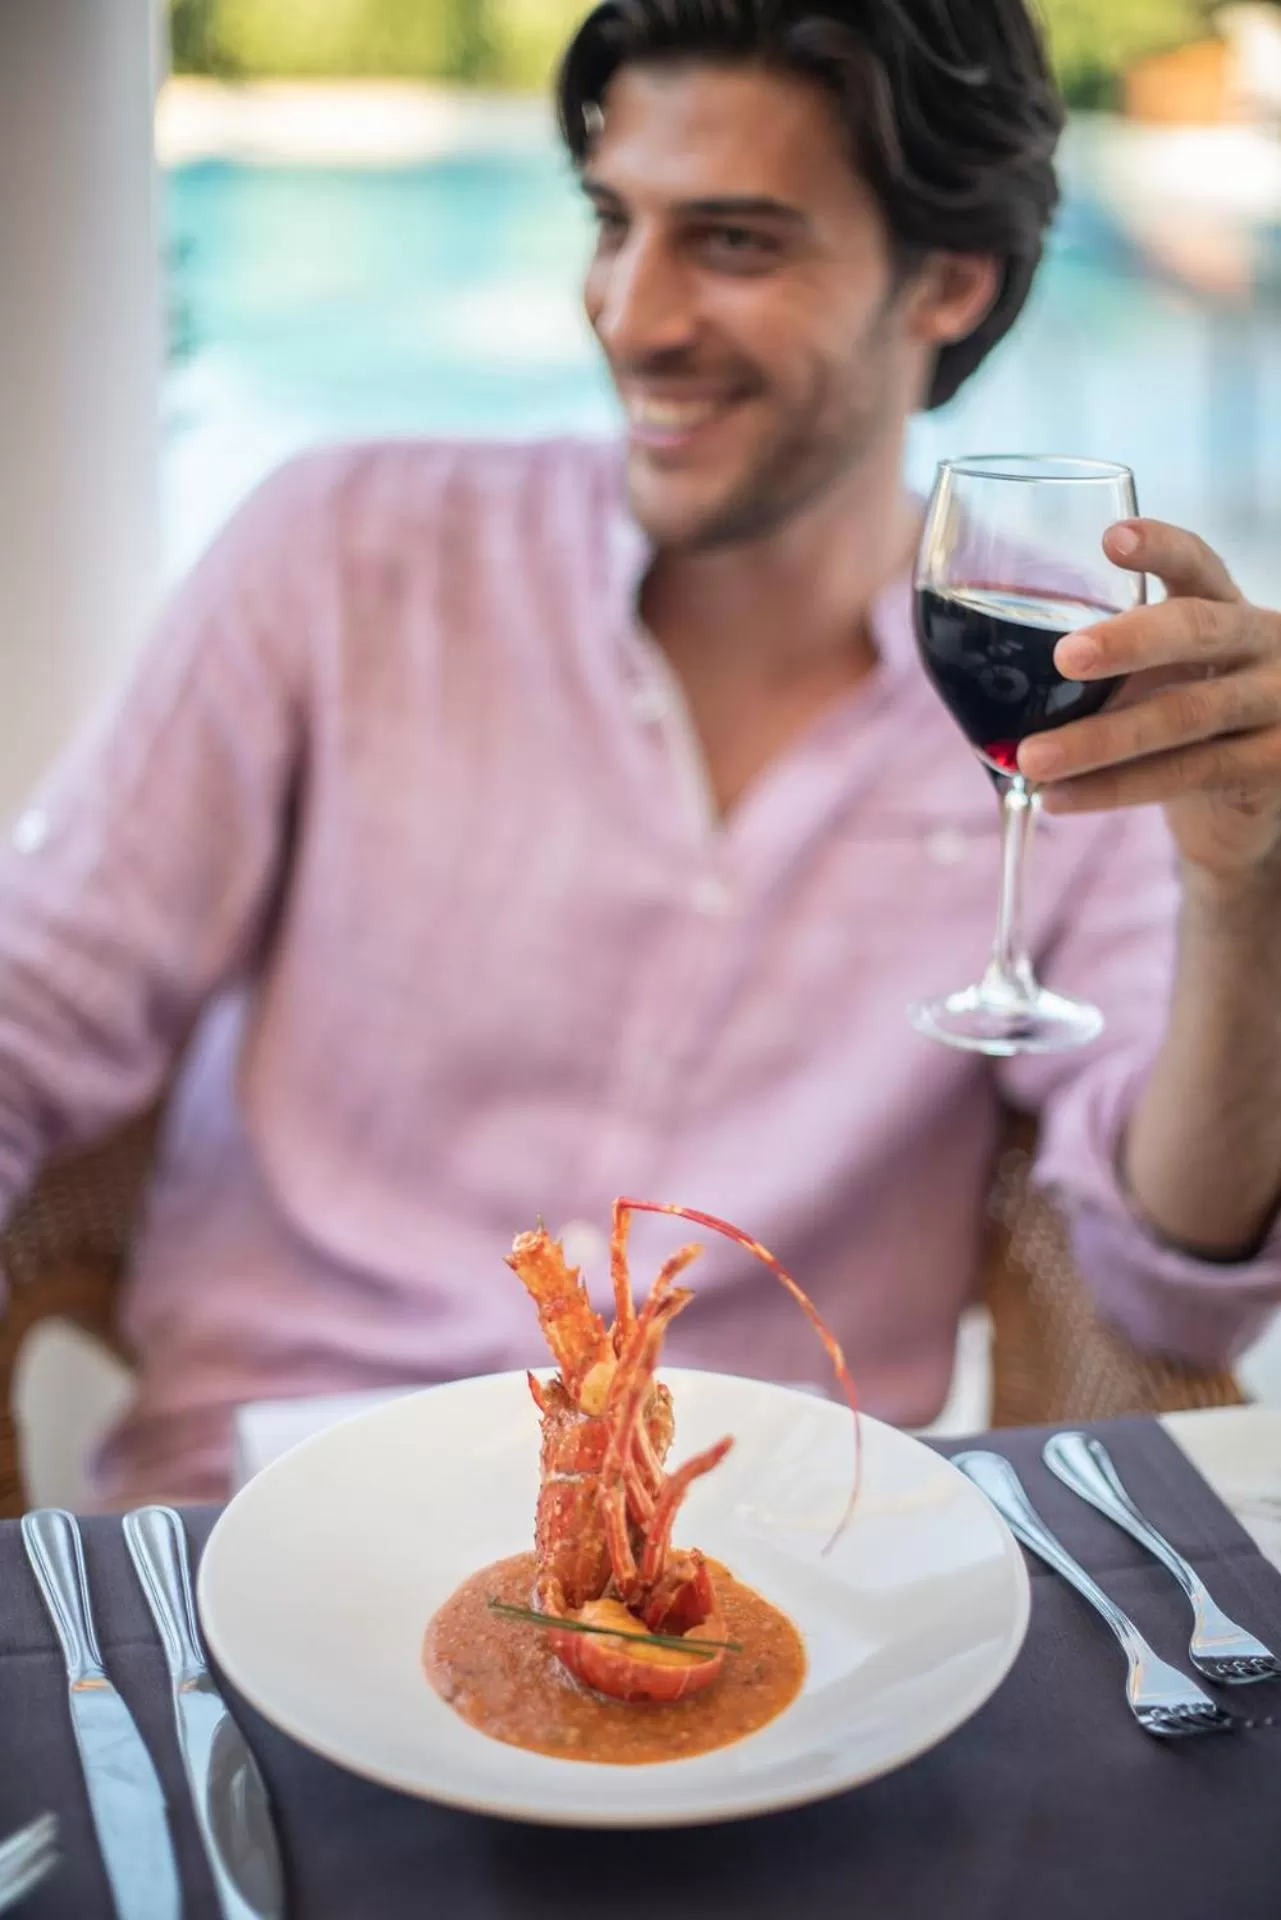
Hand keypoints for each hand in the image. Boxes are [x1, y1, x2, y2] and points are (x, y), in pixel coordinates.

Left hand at [1017, 519, 1280, 880]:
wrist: (1243, 802)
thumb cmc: (1179, 716)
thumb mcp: (1153, 675)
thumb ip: (1100, 664)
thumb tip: (982, 673)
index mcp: (1223, 606)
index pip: (1197, 564)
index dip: (1160, 548)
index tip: (1112, 539)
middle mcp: (1260, 644)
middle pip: (1197, 630)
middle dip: (1128, 642)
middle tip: (1065, 656)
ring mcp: (1274, 704)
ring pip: (1183, 715)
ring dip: (1099, 739)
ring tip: (1032, 759)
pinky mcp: (1270, 764)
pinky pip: (1184, 774)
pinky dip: (1112, 789)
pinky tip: (1058, 798)